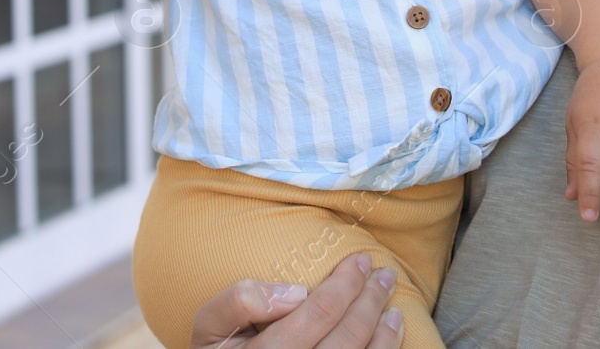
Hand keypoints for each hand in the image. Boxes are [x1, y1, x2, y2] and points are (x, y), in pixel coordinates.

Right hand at [189, 253, 405, 348]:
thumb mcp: (209, 325)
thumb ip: (239, 301)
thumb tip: (295, 292)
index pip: (316, 316)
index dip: (344, 285)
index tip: (358, 261)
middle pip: (346, 339)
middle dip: (370, 300)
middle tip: (384, 273)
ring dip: (383, 329)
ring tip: (390, 302)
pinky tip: (390, 332)